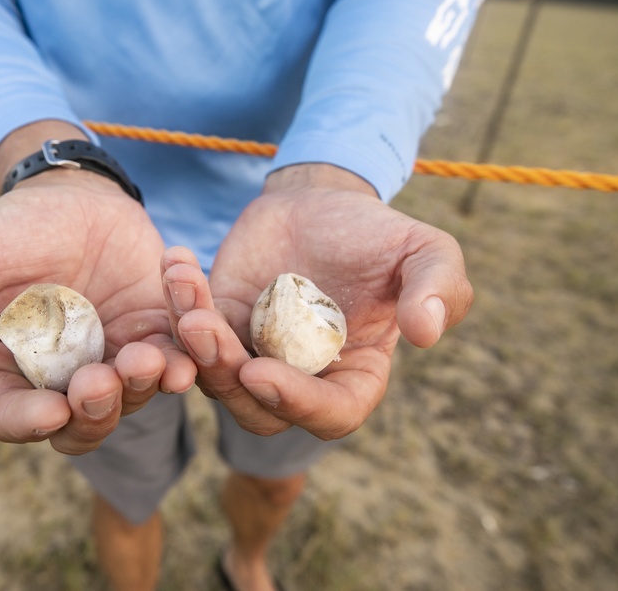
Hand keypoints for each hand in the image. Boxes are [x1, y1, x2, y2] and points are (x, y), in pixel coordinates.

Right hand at [0, 168, 194, 454]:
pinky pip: (179, 359)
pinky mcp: (159, 334)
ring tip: (148, 356)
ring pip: (135, 399)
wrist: (74, 193)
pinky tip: (188, 333)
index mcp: (11, 371)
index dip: (30, 423)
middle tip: (103, 380)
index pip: (15, 417)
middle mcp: (65, 378)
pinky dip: (187, 355)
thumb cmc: (8, 229)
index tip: (52, 410)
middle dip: (96, 413)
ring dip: (143, 385)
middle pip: (83, 427)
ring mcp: (115, 359)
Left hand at [162, 164, 472, 438]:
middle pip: (258, 409)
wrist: (321, 202)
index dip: (296, 404)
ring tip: (185, 287)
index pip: (331, 414)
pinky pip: (189, 333)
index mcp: (355, 376)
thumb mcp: (425, 250)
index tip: (261, 373)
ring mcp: (255, 356)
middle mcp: (301, 379)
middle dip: (227, 377)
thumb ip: (441, 288)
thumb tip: (426, 332)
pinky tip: (177, 262)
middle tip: (203, 328)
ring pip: (214, 376)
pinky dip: (177, 303)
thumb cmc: (376, 233)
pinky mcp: (220, 326)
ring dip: (192, 341)